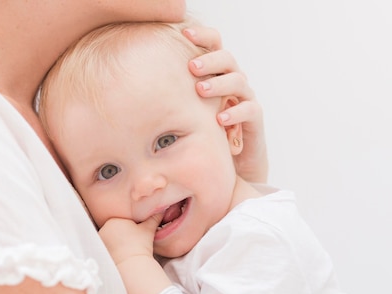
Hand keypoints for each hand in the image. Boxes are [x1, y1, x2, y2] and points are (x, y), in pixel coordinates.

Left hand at [98, 214, 162, 264]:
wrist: (133, 264)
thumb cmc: (140, 246)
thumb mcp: (148, 229)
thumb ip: (154, 217)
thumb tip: (160, 210)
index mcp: (114, 220)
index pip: (121, 218)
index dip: (129, 224)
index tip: (134, 230)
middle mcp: (104, 228)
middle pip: (114, 226)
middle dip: (121, 230)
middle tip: (130, 238)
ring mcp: (100, 239)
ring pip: (109, 235)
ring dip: (115, 238)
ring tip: (125, 244)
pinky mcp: (99, 249)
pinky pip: (105, 244)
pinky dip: (111, 246)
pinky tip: (119, 250)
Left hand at [183, 25, 268, 183]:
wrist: (231, 161)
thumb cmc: (203, 131)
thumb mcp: (185, 108)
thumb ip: (172, 92)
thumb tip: (137, 78)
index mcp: (217, 72)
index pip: (214, 45)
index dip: (203, 36)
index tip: (184, 33)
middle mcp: (233, 81)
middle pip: (228, 59)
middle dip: (209, 60)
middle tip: (191, 67)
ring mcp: (245, 98)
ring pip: (239, 81)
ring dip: (219, 84)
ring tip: (200, 91)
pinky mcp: (254, 119)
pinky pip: (249, 109)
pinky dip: (234, 112)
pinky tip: (219, 119)